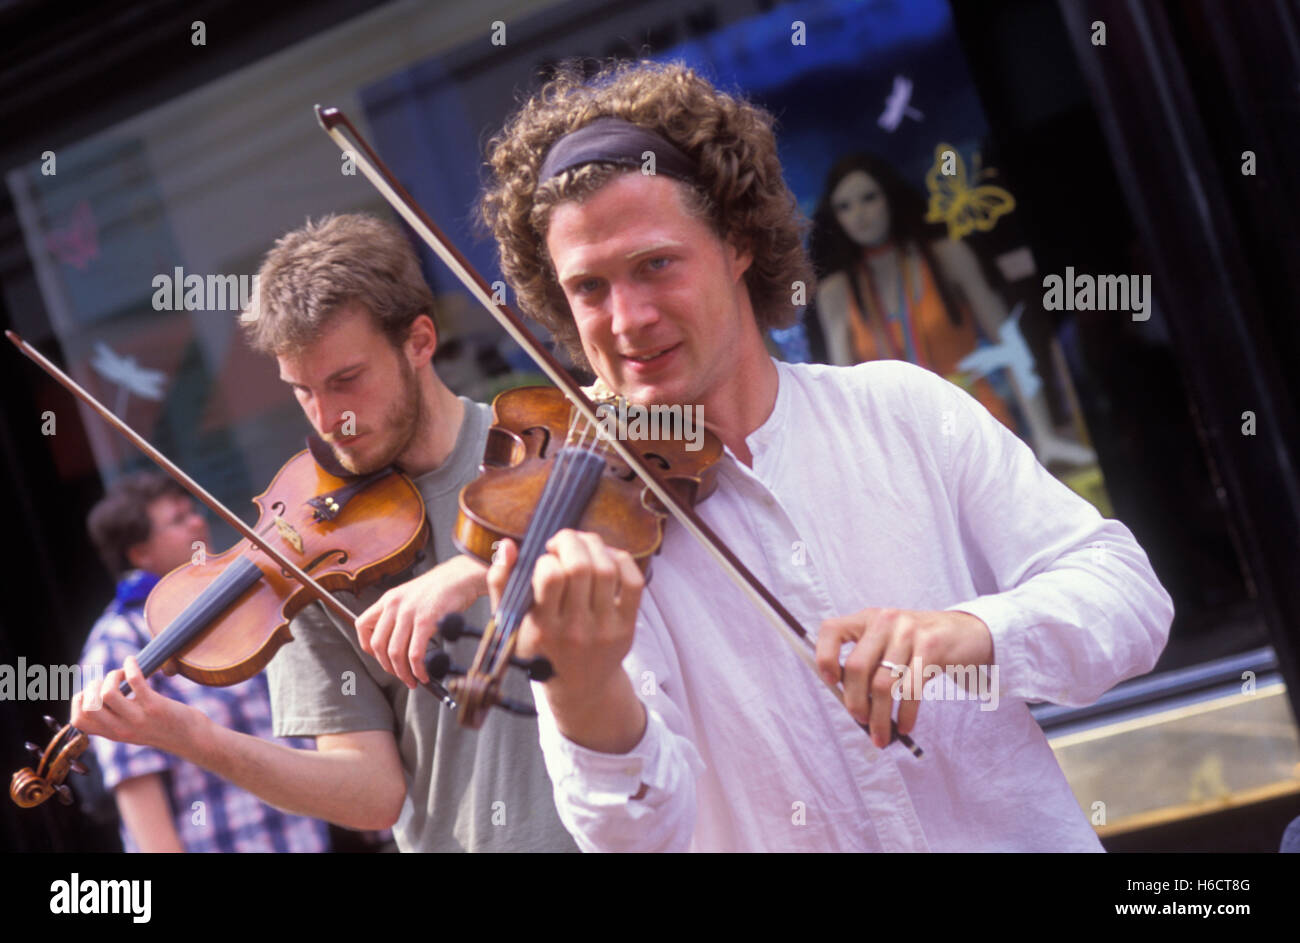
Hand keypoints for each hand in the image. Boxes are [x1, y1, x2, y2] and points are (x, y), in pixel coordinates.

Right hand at [70, 656, 201, 755]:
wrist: (191, 738)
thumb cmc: (161, 727)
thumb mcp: (131, 729)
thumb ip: (114, 719)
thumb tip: (99, 694)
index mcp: (112, 733)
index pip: (78, 721)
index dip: (78, 701)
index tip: (92, 690)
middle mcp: (121, 728)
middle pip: (89, 706)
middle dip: (92, 686)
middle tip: (109, 680)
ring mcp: (137, 718)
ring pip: (107, 693)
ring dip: (111, 675)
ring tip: (122, 673)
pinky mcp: (155, 706)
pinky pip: (135, 681)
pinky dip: (130, 666)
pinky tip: (132, 662)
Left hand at [355, 554, 488, 687]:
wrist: (461, 576)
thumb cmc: (441, 587)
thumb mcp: (410, 594)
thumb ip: (399, 613)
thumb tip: (397, 640)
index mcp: (388, 599)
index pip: (362, 625)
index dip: (367, 646)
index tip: (378, 656)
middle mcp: (395, 605)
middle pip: (378, 644)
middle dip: (387, 666)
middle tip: (398, 674)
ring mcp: (409, 613)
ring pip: (395, 653)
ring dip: (403, 673)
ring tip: (412, 679)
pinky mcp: (426, 622)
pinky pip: (415, 654)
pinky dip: (418, 669)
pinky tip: (424, 674)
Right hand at [491, 530, 645, 752]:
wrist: (579, 686)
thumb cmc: (540, 649)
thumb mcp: (511, 624)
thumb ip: (501, 583)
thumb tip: (507, 545)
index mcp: (542, 628)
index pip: (550, 577)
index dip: (546, 558)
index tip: (543, 562)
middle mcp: (575, 630)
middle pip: (580, 566)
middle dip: (570, 540)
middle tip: (562, 542)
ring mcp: (604, 628)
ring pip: (606, 569)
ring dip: (593, 545)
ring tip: (581, 546)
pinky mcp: (627, 626)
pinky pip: (633, 581)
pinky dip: (621, 559)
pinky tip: (605, 557)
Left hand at [815, 608, 992, 747]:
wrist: (967, 632)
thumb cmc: (919, 645)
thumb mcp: (889, 642)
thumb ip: (867, 663)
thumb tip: (849, 703)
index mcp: (867, 618)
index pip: (831, 630)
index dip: (824, 657)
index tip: (830, 683)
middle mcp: (885, 621)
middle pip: (856, 668)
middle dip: (855, 702)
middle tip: (860, 721)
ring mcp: (909, 632)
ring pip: (882, 685)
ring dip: (879, 718)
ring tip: (881, 735)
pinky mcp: (932, 648)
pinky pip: (911, 690)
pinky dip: (906, 715)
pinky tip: (905, 727)